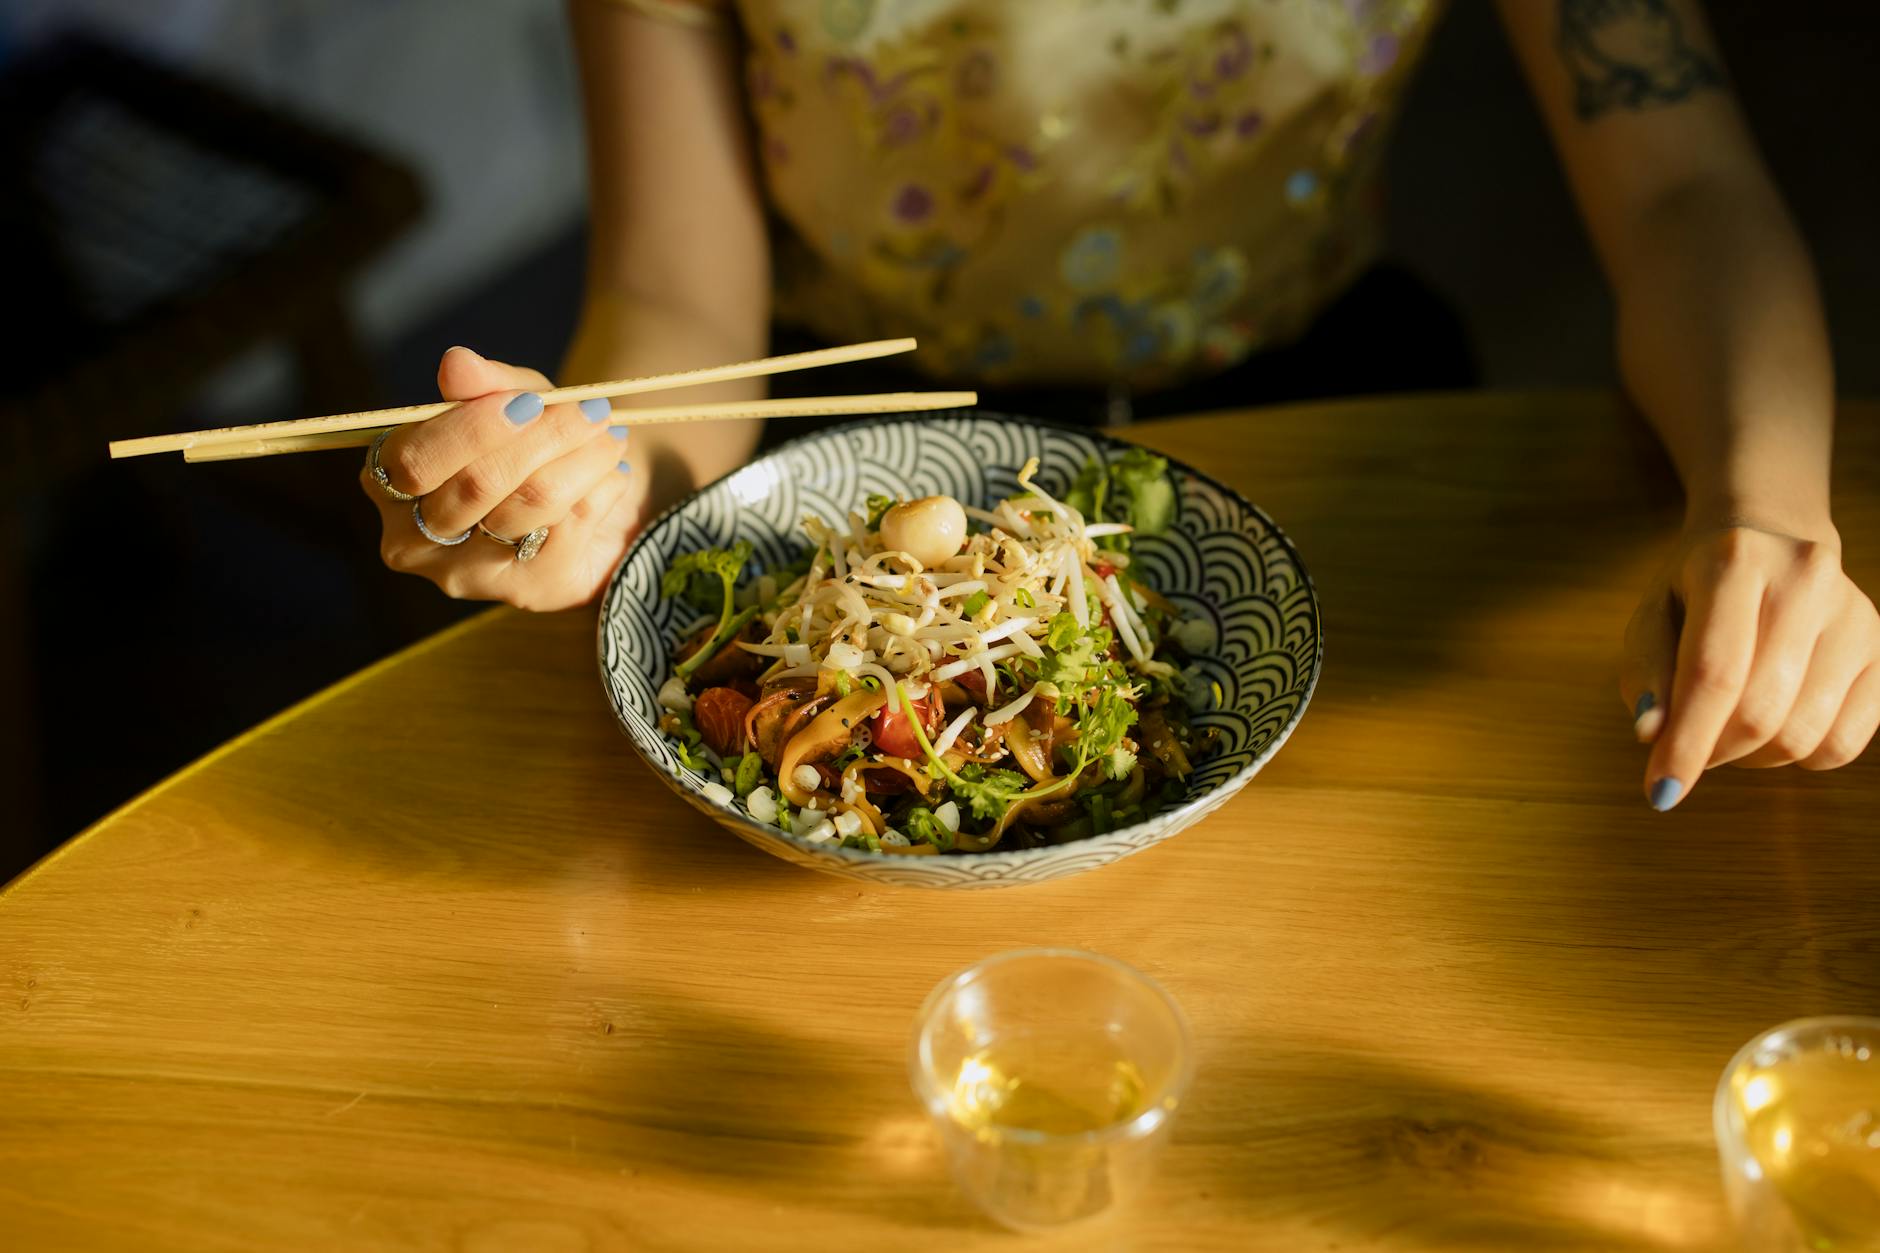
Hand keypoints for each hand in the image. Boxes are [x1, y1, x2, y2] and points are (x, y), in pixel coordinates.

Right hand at [361, 347, 646, 610]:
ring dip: (582, 461)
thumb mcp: (514, 400)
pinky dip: (600, 491)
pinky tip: (612, 473)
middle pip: (476, 485)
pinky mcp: (525, 592)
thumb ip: (486, 384)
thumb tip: (456, 363)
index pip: (415, 460)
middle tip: (592, 410)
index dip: (475, 427)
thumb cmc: (532, 444)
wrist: (590, 500)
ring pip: (528, 506)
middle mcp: (414, 539)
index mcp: (389, 482)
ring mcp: (468, 574)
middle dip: (543, 438)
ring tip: (609, 435)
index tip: (531, 401)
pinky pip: (568, 530)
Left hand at [1621, 522, 1879, 809]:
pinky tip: (1775, 724)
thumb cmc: (1698, 591)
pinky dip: (1799, 756)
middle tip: (1691, 749)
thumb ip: (1646, 673)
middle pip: (1758, 711)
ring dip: (1753, 756)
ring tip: (1729, 726)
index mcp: (1736, 561)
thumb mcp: (1652, 616)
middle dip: (1713, 751)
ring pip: (1801, 735)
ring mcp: (1854, 615)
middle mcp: (1806, 580)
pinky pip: (1843, 743)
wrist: (1770, 540)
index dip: (1686, 743)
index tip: (1661, 793)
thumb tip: (1652, 734)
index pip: (1713, 673)